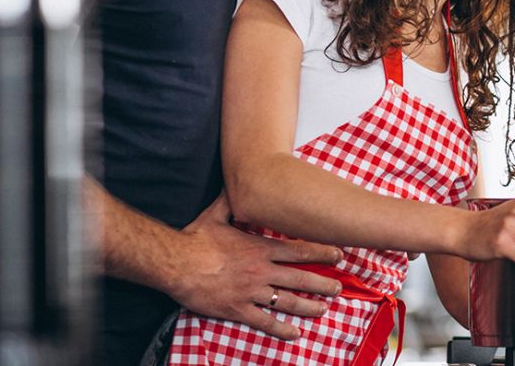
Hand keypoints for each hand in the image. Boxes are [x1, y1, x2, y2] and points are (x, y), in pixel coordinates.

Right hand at [167, 193, 344, 339]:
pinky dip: (281, 328)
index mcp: (259, 248)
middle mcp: (261, 271)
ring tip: (324, 309)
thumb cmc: (195, 239)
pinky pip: (264, 321)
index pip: (299, 250)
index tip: (339, 255)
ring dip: (308, 306)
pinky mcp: (238, 309)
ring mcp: (251, 292)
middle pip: (300, 278)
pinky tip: (294, 333)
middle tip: (338, 288)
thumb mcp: (216, 215)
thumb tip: (235, 182)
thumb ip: (231, 202)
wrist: (175, 263)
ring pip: (287, 301)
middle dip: (323, 283)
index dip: (322, 253)